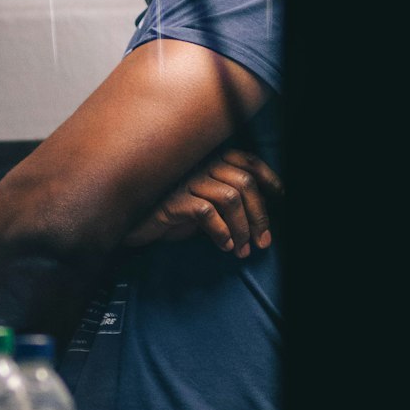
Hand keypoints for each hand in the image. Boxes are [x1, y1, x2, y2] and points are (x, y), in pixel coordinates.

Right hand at [123, 148, 282, 257]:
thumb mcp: (201, 205)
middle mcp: (198, 164)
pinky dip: (221, 231)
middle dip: (260, 215)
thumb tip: (258, 218)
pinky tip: (222, 246)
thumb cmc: (167, 215)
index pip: (246, 160)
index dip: (268, 177)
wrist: (129, 224)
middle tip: (262, 242)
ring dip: (242, 228)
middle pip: (244, 183)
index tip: (280, 198)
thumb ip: (225, 202)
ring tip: (241, 250)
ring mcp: (185, 180)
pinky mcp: (172, 199)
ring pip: (231, 198)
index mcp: (207, 160)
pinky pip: (207, 212)